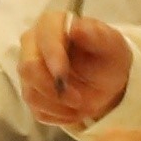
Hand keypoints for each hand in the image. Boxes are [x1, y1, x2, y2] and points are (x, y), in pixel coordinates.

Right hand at [18, 11, 135, 133]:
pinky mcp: (32, 93)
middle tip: (79, 100)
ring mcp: (29, 70)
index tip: (62, 78)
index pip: (44, 39)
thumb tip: (76, 28)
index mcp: (51, 24)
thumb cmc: (107, 55)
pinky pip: (38, 110)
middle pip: (28, 68)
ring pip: (31, 93)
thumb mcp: (111, 44)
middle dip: (53, 89)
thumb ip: (96, 35)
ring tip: (82, 104)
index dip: (52, 58)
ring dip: (59, 106)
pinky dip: (59, 116)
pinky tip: (74, 110)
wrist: (106, 78)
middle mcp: (32, 44)